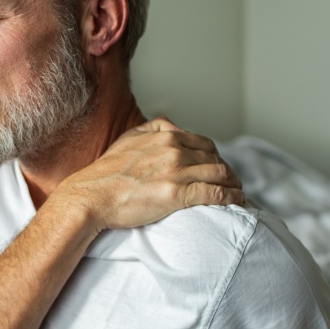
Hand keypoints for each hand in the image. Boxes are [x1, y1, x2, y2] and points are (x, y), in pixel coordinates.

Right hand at [55, 117, 244, 231]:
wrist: (91, 196)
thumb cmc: (105, 173)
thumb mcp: (128, 138)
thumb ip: (152, 128)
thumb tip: (169, 126)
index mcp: (165, 136)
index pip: (204, 143)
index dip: (215, 156)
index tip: (218, 167)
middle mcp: (174, 150)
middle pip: (214, 158)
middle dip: (227, 171)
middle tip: (232, 183)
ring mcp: (177, 172)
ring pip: (219, 174)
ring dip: (234, 184)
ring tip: (238, 193)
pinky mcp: (178, 194)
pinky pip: (215, 193)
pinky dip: (231, 197)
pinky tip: (238, 202)